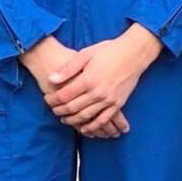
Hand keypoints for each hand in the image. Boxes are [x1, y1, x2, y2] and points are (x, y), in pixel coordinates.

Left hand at [33, 24, 161, 135]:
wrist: (134, 53)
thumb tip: (51, 79)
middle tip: (53, 110)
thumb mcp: (86, 54)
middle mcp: (98, 92)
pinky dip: (92, 127)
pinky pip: (103, 120)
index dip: (52, 100)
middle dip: (59, 111)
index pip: (64, 96)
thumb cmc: (109, 51)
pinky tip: (85, 129)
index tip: (47, 100)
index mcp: (88, 79)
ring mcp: (109, 100)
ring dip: (73, 121)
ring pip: (86, 116)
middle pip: (72, 108)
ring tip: (64, 119)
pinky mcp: (118, 104)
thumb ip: (68, 68)